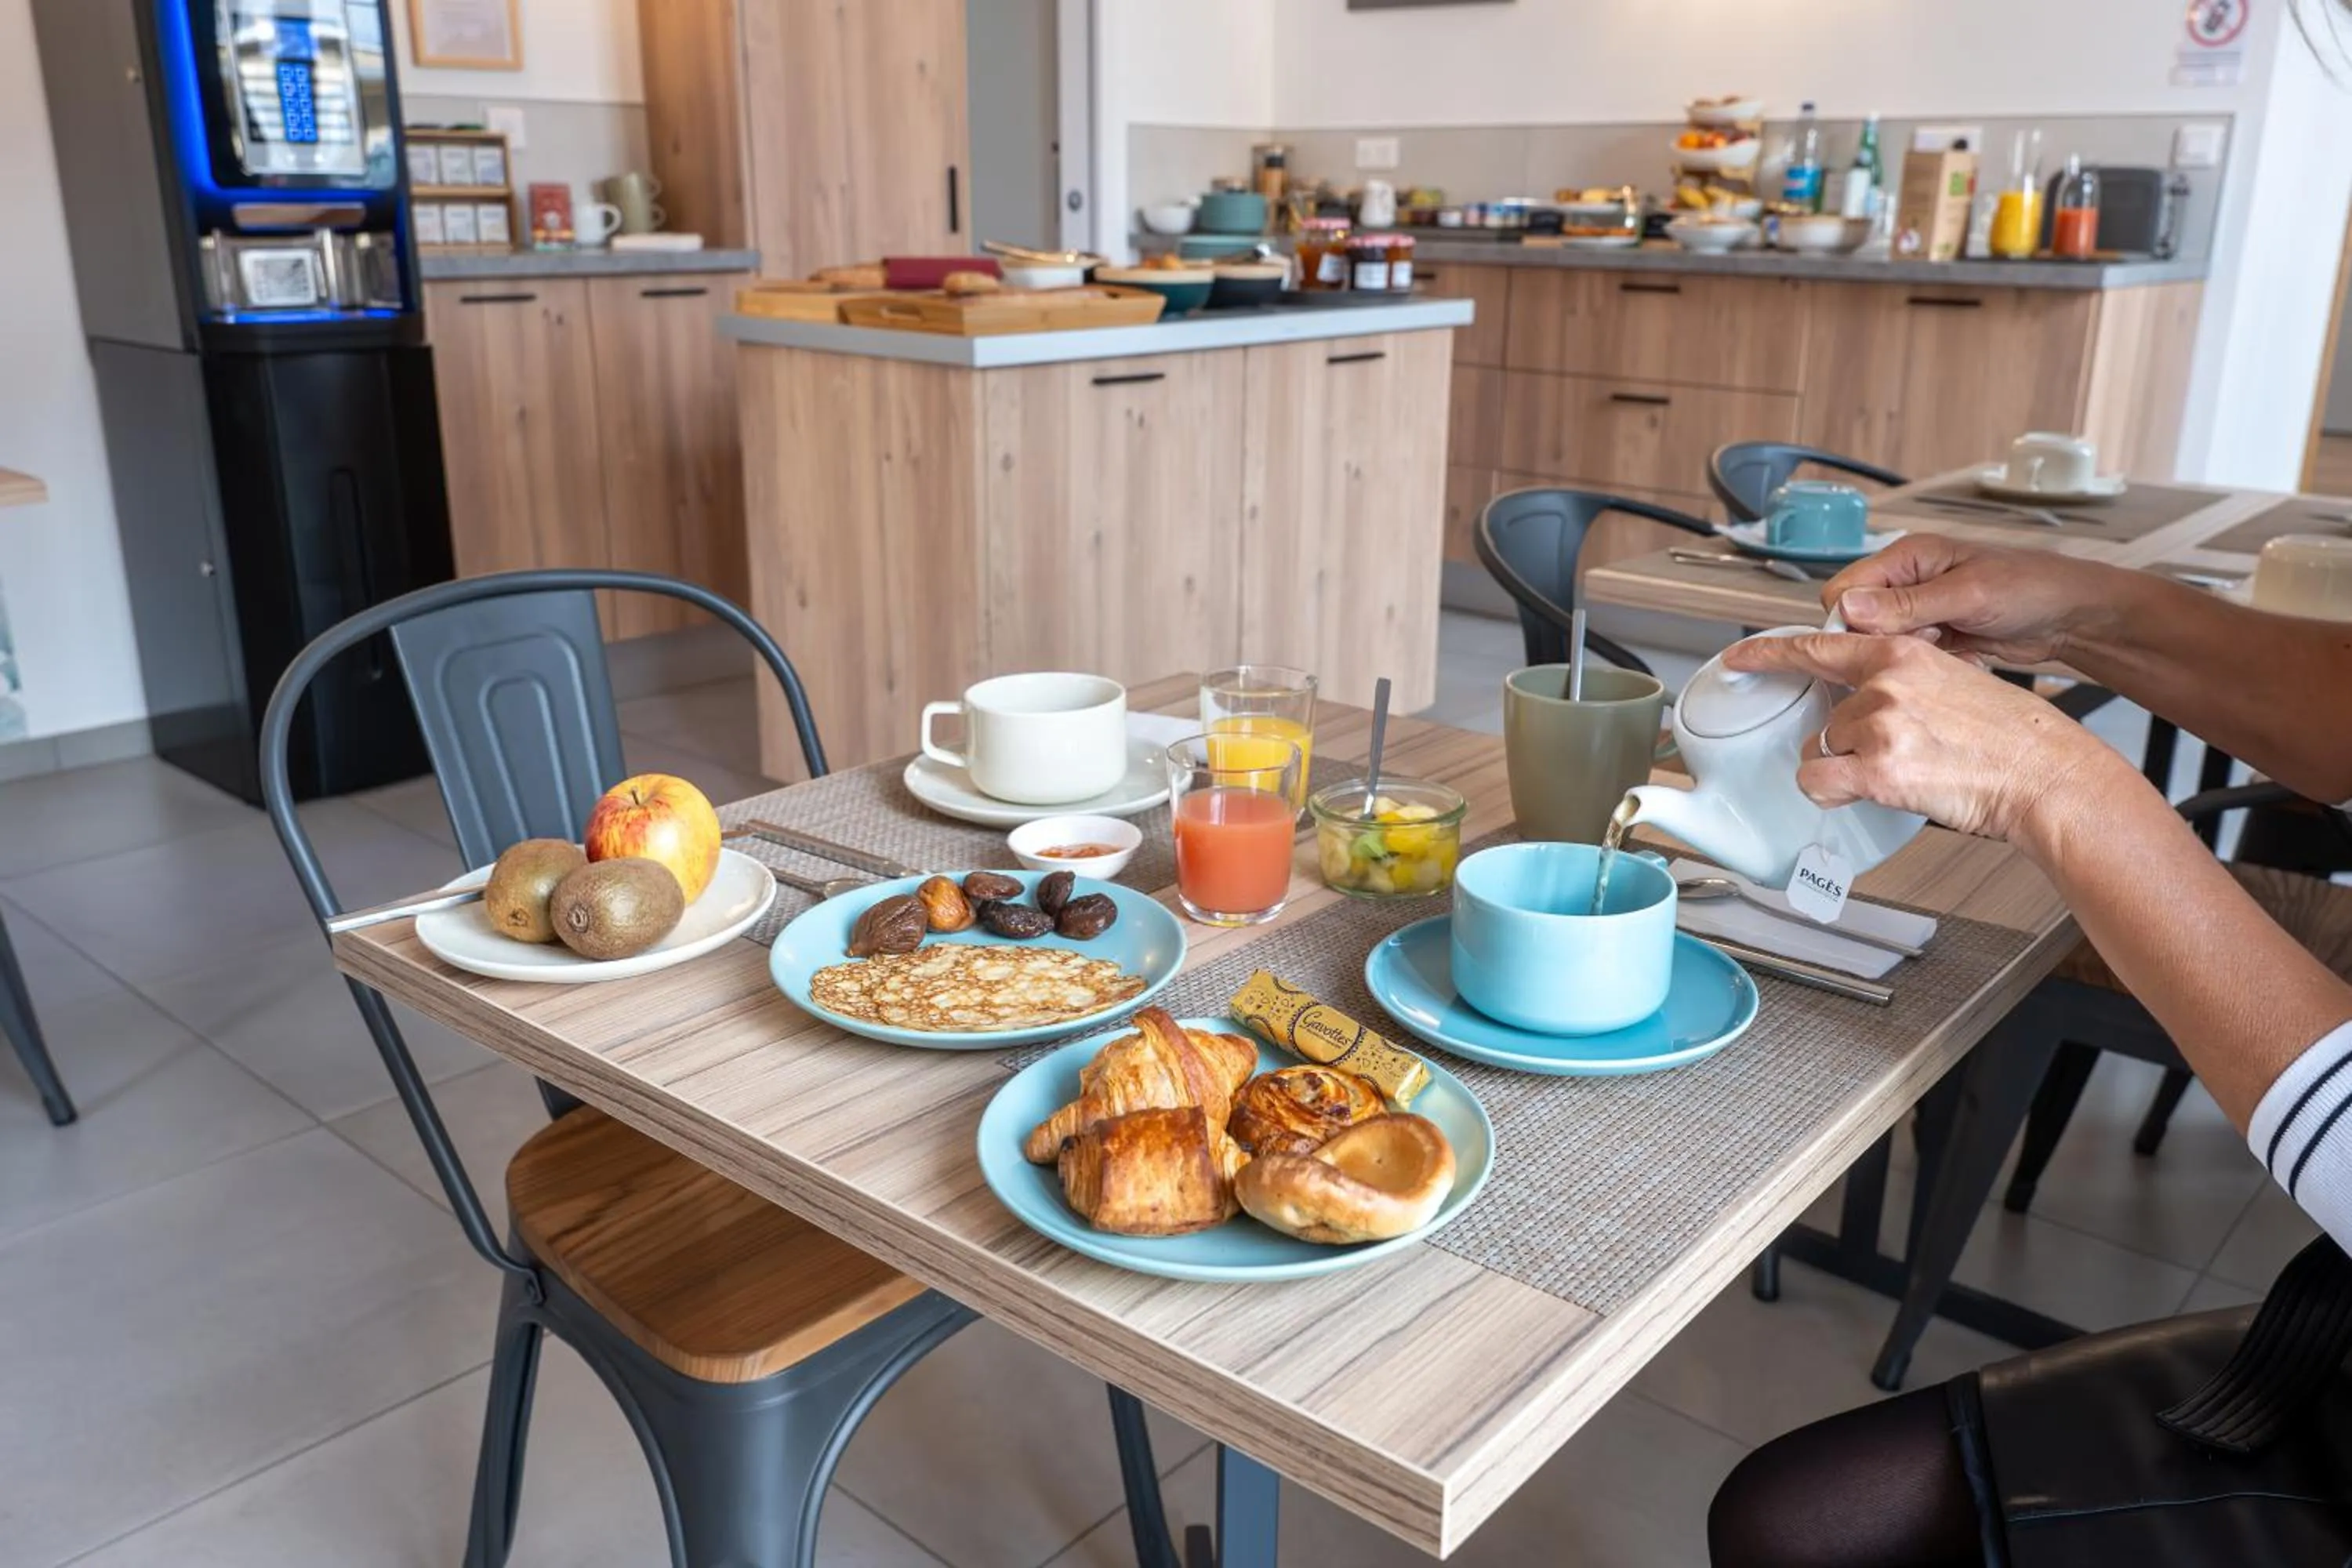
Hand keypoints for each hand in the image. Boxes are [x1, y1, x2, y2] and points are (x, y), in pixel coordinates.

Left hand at [1721, 632, 2120, 843]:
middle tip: (1905, 752)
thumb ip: (1900, 680)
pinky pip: (1818, 781)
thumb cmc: (2010, 736)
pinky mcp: (1878, 769)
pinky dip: (1834, 792)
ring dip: (1851, 767)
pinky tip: (1874, 789)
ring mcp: (1879, 724)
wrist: (2045, 773)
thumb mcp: (1953, 679)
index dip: (1769, 653)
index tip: (1738, 656)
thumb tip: (1861, 697)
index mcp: (1902, 653)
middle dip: (1852, 741)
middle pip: (1827, 717)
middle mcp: (1885, 682)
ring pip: (1821, 751)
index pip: (1818, 646)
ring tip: (1908, 769)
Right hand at [1817, 536, 2135, 665]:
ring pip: (1880, 642)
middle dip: (1882, 639)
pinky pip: (1906, 657)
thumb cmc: (2032, 588)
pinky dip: (1925, 664)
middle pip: (1857, 619)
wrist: (2073, 616)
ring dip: (1907, 653)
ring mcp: (1920, 611)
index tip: (1879, 639)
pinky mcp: (1934, 636)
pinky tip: (1957, 658)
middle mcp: (1907, 581)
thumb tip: (1849, 606)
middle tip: (1926, 641)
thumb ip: (1906, 603)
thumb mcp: (1968, 594)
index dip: (1850, 619)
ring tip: (1947, 647)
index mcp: (1907, 557)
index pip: (1843, 589)